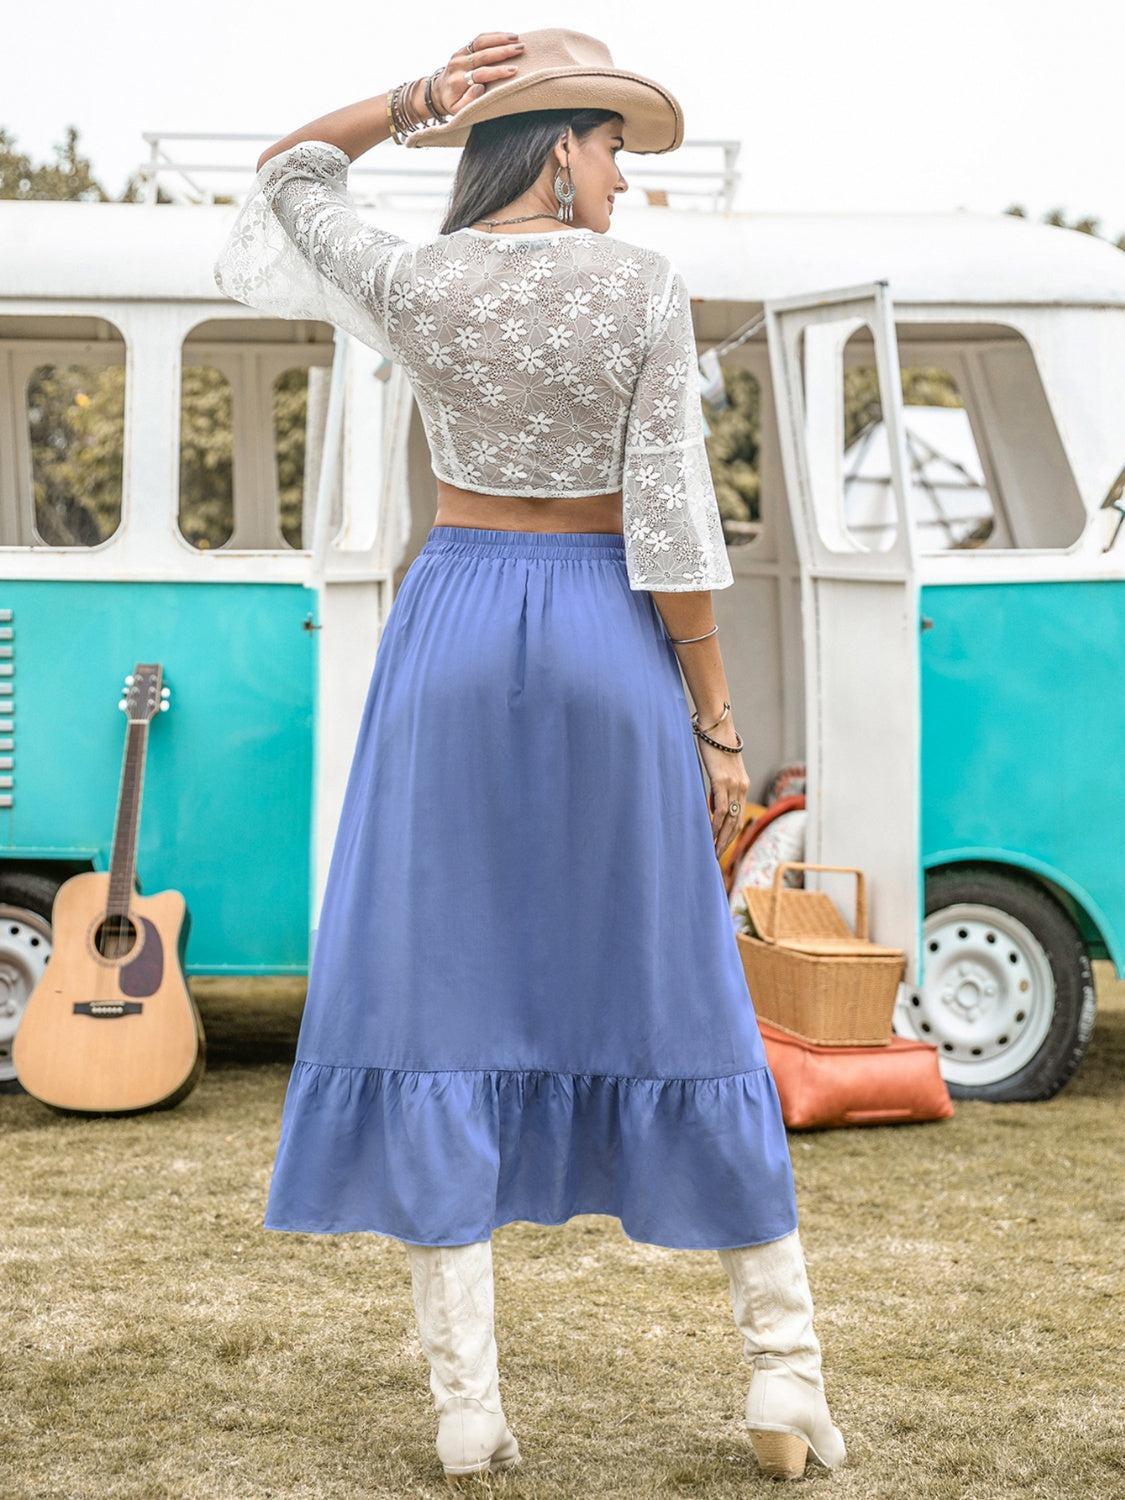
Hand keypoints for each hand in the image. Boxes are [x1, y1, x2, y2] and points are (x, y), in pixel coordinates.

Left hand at [431, 31, 524, 116]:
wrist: (439, 91)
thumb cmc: (453, 104)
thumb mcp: (458, 111)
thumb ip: (468, 101)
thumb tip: (479, 87)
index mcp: (457, 81)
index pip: (480, 74)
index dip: (497, 72)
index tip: (513, 71)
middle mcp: (458, 65)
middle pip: (482, 55)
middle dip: (503, 52)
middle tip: (520, 49)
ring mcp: (460, 54)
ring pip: (481, 42)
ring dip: (500, 39)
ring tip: (517, 39)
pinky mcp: (463, 48)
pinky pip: (479, 39)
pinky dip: (494, 36)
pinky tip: (508, 36)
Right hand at [697, 734, 750, 859]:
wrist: (717, 727)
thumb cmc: (715, 746)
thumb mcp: (719, 770)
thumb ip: (718, 788)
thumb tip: (712, 806)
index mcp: (742, 785)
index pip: (738, 816)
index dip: (731, 834)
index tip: (722, 847)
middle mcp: (741, 787)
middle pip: (736, 822)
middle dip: (727, 841)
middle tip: (717, 857)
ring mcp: (733, 785)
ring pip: (729, 819)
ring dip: (721, 837)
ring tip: (713, 851)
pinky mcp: (722, 781)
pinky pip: (720, 808)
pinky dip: (716, 824)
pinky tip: (710, 834)